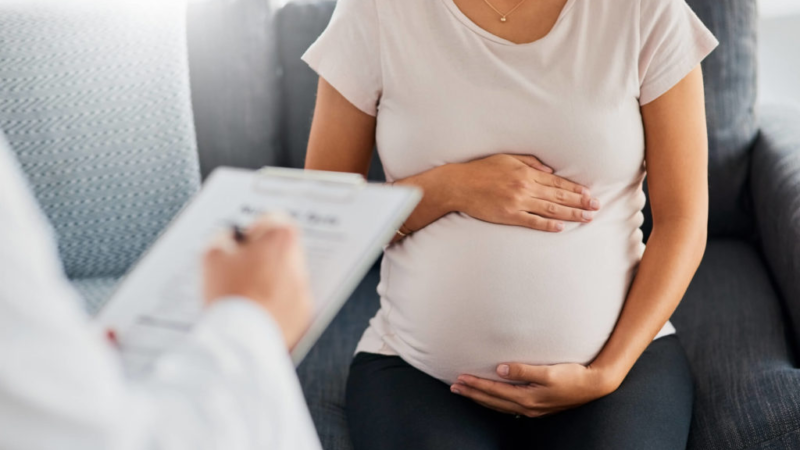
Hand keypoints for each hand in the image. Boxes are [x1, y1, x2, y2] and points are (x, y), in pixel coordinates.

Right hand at [203, 213, 312, 348]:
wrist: (242, 340)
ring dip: (269, 280)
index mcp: (281, 238)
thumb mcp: (212, 255)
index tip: (240, 244)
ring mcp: (303, 290)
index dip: (252, 230)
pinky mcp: (303, 315)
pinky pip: (288, 302)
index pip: (272, 220)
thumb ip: (222, 238)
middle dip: (262, 255)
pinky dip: (275, 304)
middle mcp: (299, 261)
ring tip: (244, 294)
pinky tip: (253, 311)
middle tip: (238, 270)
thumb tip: (229, 240)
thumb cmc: (228, 294)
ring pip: (285, 276)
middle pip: (281, 249)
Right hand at [450, 154, 600, 231]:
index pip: (557, 182)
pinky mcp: (509, 216)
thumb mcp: (507, 158)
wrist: (459, 185)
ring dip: (571, 214)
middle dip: (580, 202)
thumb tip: (550, 171)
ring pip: (550, 210)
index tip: (589, 194)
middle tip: (597, 207)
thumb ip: (530, 163)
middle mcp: (525, 187)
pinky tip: (561, 228)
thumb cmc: (481, 170)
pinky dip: (547, 225)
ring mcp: (518, 203)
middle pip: (558, 196)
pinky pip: (532, 222)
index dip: (575, 189)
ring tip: (586, 218)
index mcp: (526, 173)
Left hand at [451, 362, 619, 416]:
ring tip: (466, 391)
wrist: (595, 385)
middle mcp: (527, 407)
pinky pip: (508, 406)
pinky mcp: (537, 407)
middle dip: (472, 393)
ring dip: (481, 398)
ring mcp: (532, 409)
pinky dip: (495, 402)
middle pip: (492, 401)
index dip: (476, 384)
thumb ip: (523, 370)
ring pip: (499, 405)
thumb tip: (500, 368)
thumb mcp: (549, 371)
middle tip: (454, 386)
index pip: (494, 392)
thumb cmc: (573, 375)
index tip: (460, 378)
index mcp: (528, 398)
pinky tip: (491, 398)